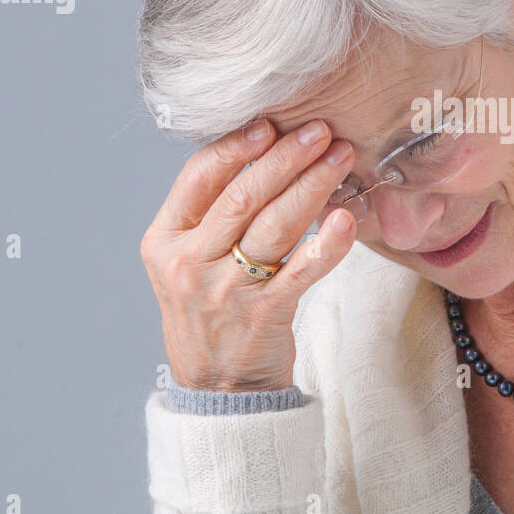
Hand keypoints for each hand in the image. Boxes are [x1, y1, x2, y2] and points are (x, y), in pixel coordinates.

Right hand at [139, 119, 357, 391]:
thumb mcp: (186, 262)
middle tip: (321, 131)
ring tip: (340, 158)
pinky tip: (348, 219)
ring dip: (313, 184)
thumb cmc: (209, 312)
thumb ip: (209, 214)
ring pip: (275, 224)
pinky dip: (329, 243)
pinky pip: (303, 270)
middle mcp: (189, 263)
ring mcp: (226, 290)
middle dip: (287, 156)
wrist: (216, 389)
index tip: (270, 124)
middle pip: (244, 194)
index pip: (199, 177)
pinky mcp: (264, 314)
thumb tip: (258, 150)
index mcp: (165, 241)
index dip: (237, 146)